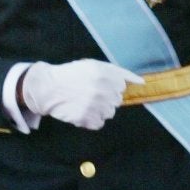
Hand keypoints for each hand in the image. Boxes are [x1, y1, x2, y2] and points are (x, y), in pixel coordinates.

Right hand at [19, 58, 137, 129]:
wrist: (48, 88)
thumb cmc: (72, 75)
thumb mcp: (94, 65)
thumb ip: (118, 72)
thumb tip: (141, 82)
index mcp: (105, 74)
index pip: (121, 87)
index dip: (109, 87)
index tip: (97, 86)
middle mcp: (102, 90)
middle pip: (116, 101)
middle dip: (105, 99)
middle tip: (88, 94)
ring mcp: (94, 105)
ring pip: (109, 114)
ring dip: (98, 110)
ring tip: (83, 102)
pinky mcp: (87, 119)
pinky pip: (98, 124)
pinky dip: (91, 120)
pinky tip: (80, 111)